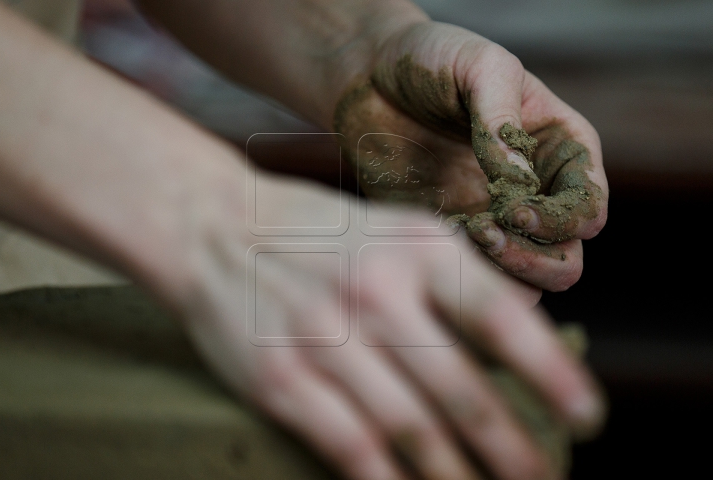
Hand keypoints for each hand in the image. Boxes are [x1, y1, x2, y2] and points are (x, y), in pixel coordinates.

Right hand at [179, 171, 604, 479]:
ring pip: (412, 429)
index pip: (498, 316)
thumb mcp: (397, 230)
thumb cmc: (320, 234)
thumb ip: (460, 276)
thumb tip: (531, 326)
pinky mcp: (280, 377)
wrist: (218, 229)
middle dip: (513, 449)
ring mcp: (323, 337)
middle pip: (461, 389)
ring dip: (459, 477)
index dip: (551, 372)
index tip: (588, 417)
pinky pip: (350, 446)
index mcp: (414, 249)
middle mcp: (373, 291)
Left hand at [334, 21, 607, 291]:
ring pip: (526, 281)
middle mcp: (536, 193)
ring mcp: (495, 220)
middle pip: (566, 259)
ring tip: (462, 236)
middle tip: (487, 234)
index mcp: (560, 150)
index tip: (514, 210)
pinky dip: (462, 276)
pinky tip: (433, 243)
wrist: (369, 80)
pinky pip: (474, 279)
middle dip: (536, 259)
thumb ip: (502, 118)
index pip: (588, 207)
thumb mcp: (479, 67)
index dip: (563, 219)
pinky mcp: (453, 237)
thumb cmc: (434, 60)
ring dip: (502, 274)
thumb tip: (517, 181)